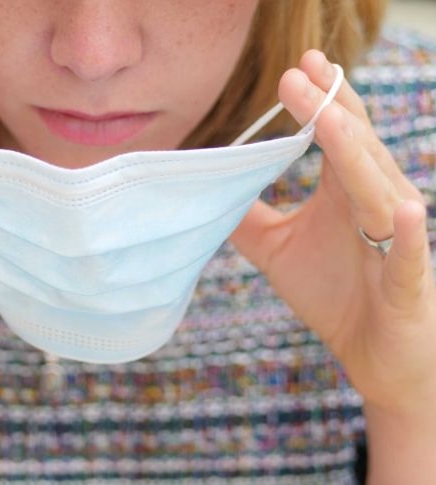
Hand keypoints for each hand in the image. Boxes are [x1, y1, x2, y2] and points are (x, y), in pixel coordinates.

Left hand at [231, 49, 435, 411]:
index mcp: (345, 193)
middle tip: (299, 72)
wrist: (373, 352)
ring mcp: (395, 241)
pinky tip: (401, 209)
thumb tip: (210, 190)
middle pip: (356, 149)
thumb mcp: (277, 250)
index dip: (318, 101)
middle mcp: (375, 205)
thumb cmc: (334, 294)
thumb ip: (248, 218)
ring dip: (356, 155)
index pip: (335, 136)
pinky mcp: (407, 282)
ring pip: (379, 191)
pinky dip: (406, 233)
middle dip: (328, 110)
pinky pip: (407, 255)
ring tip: (332, 119)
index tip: (297, 67)